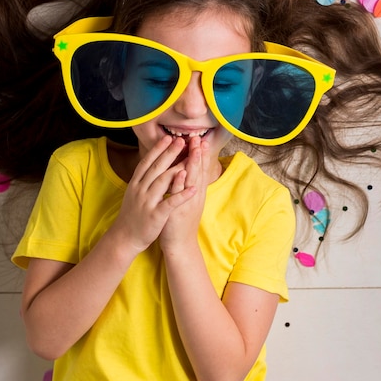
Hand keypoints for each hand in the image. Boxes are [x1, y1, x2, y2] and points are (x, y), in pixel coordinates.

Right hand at [111, 135, 195, 254]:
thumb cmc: (133, 214)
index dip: (158, 149)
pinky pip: (170, 203)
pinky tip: (194, 189)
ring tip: (191, 159)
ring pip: (163, 182)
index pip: (147, 162)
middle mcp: (140, 190)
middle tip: (181, 140)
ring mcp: (147, 202)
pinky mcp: (155, 215)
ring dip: (178, 169)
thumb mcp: (134, 192)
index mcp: (136, 183)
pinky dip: (182, 195)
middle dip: (170, 153)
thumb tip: (151, 163)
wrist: (125, 238)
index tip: (168, 137)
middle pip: (156, 167)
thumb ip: (142, 178)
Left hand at [159, 136, 210, 253]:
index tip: (201, 139)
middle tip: (199, 137)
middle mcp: (194, 195)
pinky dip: (181, 182)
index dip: (201, 154)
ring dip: (193, 162)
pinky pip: (180, 193)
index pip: (200, 169)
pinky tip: (181, 170)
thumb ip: (187, 184)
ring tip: (194, 147)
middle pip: (199, 171)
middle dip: (198, 153)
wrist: (179, 243)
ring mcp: (188, 202)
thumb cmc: (179, 220)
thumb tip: (186, 168)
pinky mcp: (179, 210)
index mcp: (195, 191)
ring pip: (192, 179)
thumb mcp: (186, 199)